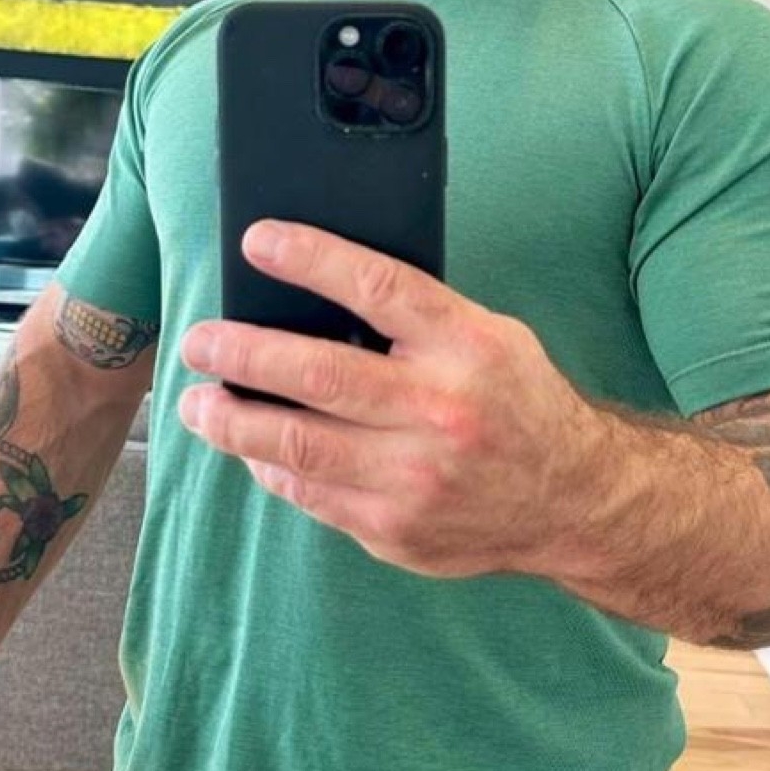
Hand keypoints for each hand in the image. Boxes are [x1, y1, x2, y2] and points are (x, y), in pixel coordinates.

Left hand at [178, 220, 604, 578]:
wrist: (574, 501)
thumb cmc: (518, 404)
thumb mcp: (490, 337)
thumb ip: (416, 319)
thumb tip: (314, 296)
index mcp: (466, 346)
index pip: (377, 288)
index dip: (310, 258)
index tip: (258, 241)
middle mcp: (439, 410)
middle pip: (316, 373)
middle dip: (240, 353)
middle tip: (199, 342)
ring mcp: (414, 478)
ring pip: (295, 445)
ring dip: (231, 421)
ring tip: (195, 404)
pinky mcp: (395, 529)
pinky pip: (310, 494)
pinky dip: (270, 467)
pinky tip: (250, 449)